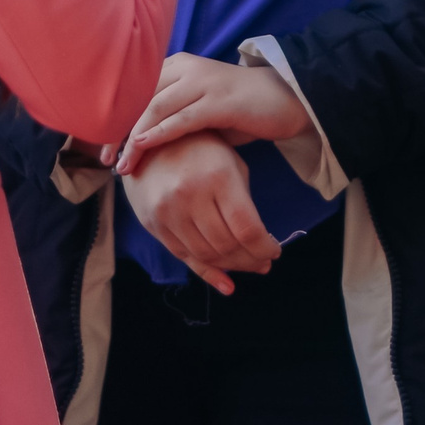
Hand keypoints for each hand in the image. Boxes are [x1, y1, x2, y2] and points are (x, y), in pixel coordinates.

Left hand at [117, 53, 312, 170]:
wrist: (283, 99)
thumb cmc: (237, 109)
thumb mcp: (197, 108)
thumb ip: (169, 116)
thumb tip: (134, 142)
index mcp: (175, 65)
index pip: (133, 89)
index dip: (112, 116)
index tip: (99, 144)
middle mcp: (185, 67)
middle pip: (137, 97)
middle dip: (116, 130)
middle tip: (103, 159)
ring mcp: (202, 82)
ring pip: (154, 108)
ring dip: (133, 139)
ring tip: (121, 165)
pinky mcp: (218, 100)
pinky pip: (181, 118)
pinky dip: (157, 133)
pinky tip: (142, 147)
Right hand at [117, 131, 280, 295]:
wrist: (149, 144)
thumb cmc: (202, 150)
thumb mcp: (230, 164)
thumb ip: (244, 203)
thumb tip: (261, 246)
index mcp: (217, 177)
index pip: (246, 228)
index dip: (265, 248)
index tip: (275, 252)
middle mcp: (189, 195)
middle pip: (227, 245)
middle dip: (251, 260)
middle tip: (263, 263)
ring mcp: (168, 212)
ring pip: (206, 255)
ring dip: (232, 266)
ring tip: (247, 265)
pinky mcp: (153, 224)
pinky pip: (183, 257)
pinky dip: (207, 272)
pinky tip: (226, 281)